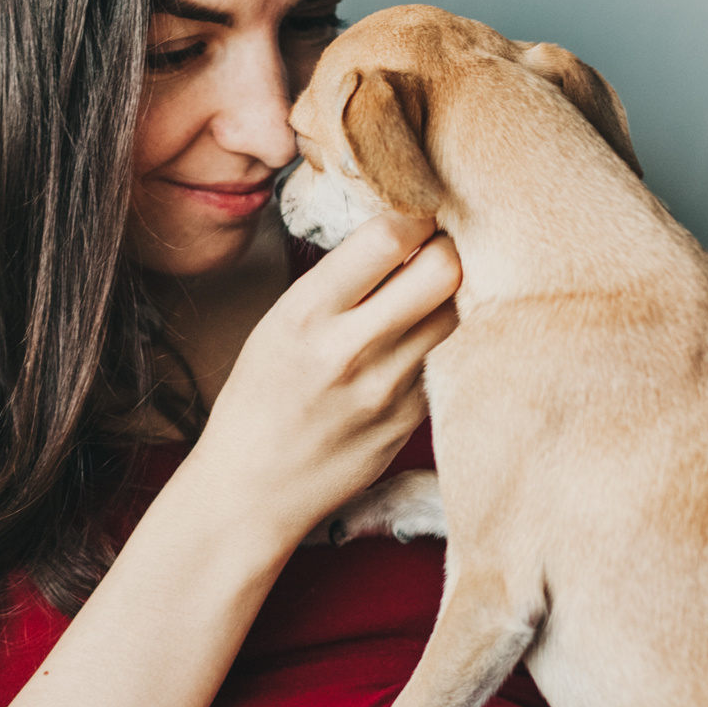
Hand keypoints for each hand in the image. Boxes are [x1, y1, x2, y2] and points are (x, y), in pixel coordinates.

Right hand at [184, 214, 460, 548]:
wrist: (252, 492)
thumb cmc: (259, 399)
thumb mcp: (276, 324)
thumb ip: (338, 282)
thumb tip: (400, 233)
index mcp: (307, 312)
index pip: (389, 236)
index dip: (411, 214)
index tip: (411, 216)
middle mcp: (352, 347)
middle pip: (445, 270)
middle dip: (445, 249)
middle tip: (431, 252)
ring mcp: (389, 389)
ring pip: (455, 312)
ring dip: (447, 296)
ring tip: (421, 299)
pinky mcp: (411, 420)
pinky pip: (444, 360)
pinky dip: (433, 346)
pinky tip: (406, 351)